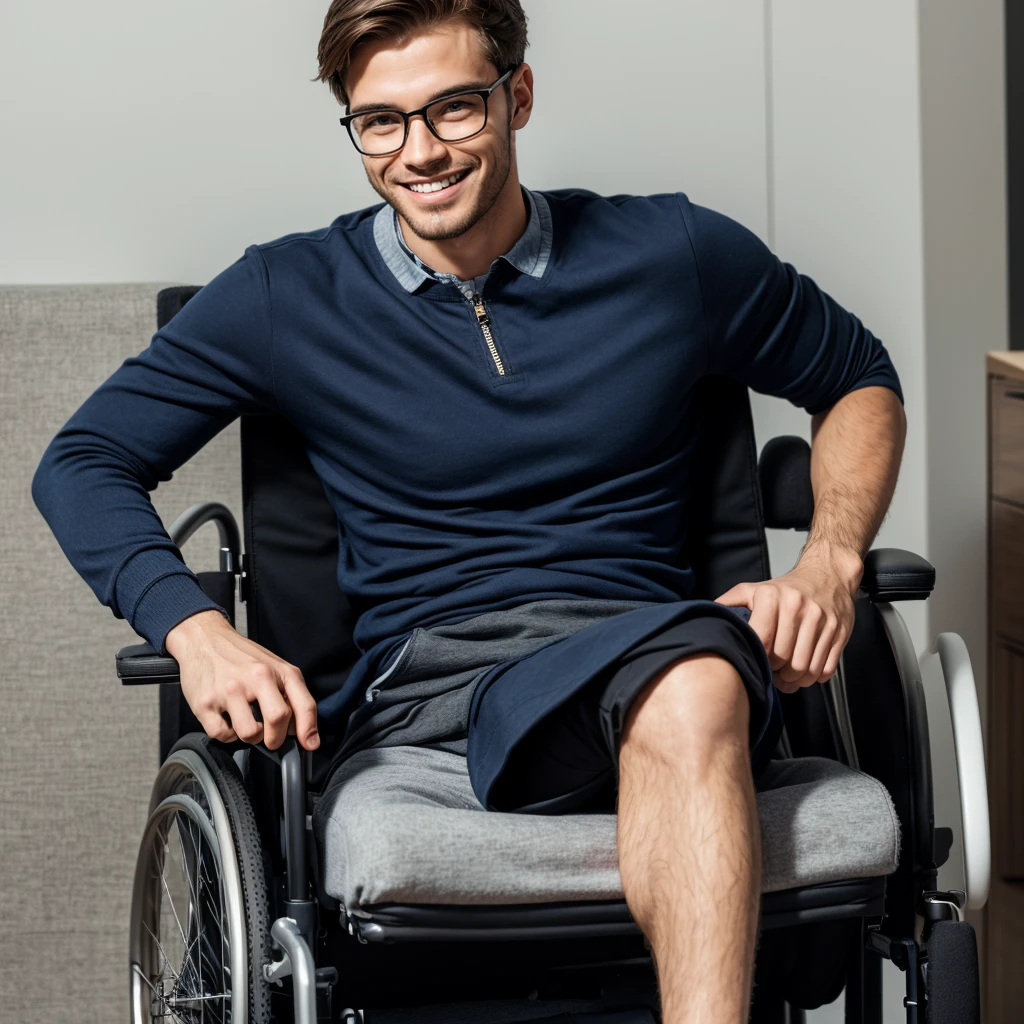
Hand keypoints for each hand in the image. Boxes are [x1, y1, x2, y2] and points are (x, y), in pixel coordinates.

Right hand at [165, 609, 318, 749]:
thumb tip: (301, 730)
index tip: (309, 744)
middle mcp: (256, 677)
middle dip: (276, 739)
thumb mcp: (274, 666)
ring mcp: (230, 690)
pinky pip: (222, 734)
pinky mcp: (206, 702)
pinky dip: (227, 734)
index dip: (309, 729)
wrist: (204, 639)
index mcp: (279, 671)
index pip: (304, 704)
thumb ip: (290, 693)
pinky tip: (227, 719)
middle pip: (278, 719)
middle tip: (271, 738)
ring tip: (246, 723)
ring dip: (250, 737)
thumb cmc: (241, 656)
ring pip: (249, 733)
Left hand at [715, 543, 861, 692]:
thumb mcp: (755, 589)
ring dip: (795, 680)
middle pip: (784, 659)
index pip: (762, 642)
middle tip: (774, 673)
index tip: (759, 661)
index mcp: (772, 598)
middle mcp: (798, 607)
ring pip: (805, 668)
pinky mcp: (840, 632)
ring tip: (788, 676)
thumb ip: (730, 602)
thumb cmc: (787, 588)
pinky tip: (806, 671)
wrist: (827, 575)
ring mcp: (822, 620)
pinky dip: (815, 677)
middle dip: (777, 673)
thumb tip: (709, 617)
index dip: (760, 659)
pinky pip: (826, 667)